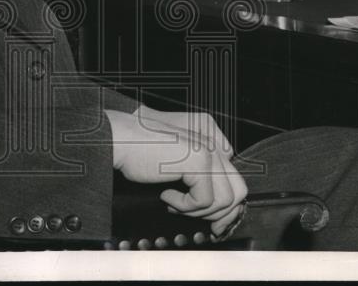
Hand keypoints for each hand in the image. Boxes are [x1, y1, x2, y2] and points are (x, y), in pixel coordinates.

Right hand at [105, 110, 246, 235]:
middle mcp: (213, 139)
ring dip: (198, 211)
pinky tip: (166, 196)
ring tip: (175, 203)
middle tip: (200, 222)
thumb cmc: (139, 149)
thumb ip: (198, 174)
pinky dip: (184, 206)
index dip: (225, 205)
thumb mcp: (175, 159)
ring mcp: (208, 149)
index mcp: (210, 134)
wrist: (119, 137)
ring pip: (225, 200)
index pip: (234, 177)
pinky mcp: (198, 160)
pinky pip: (204, 200)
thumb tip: (219, 211)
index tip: (211, 220)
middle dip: (221, 215)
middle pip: (238, 190)